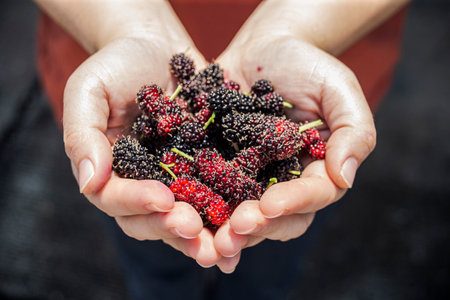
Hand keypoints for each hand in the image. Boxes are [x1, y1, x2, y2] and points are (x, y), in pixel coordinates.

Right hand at [62, 28, 240, 269]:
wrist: (156, 46)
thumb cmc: (116, 64)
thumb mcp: (89, 90)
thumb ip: (82, 135)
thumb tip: (90, 183)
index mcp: (111, 173)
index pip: (116, 199)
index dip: (137, 202)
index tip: (162, 199)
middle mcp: (142, 184)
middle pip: (151, 219)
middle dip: (173, 228)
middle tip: (196, 232)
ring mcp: (175, 180)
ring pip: (186, 217)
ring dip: (204, 236)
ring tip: (225, 248)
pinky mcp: (205, 170)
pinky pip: (217, 196)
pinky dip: (230, 213)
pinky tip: (250, 226)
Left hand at [213, 34, 375, 264]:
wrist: (262, 49)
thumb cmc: (306, 65)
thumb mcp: (338, 89)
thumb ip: (354, 131)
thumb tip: (345, 179)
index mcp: (315, 171)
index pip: (311, 196)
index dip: (292, 204)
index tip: (270, 205)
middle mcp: (282, 183)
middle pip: (275, 218)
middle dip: (256, 227)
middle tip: (234, 231)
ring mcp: (248, 179)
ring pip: (240, 215)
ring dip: (225, 230)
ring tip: (209, 239)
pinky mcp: (218, 168)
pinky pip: (208, 192)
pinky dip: (197, 208)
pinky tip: (181, 217)